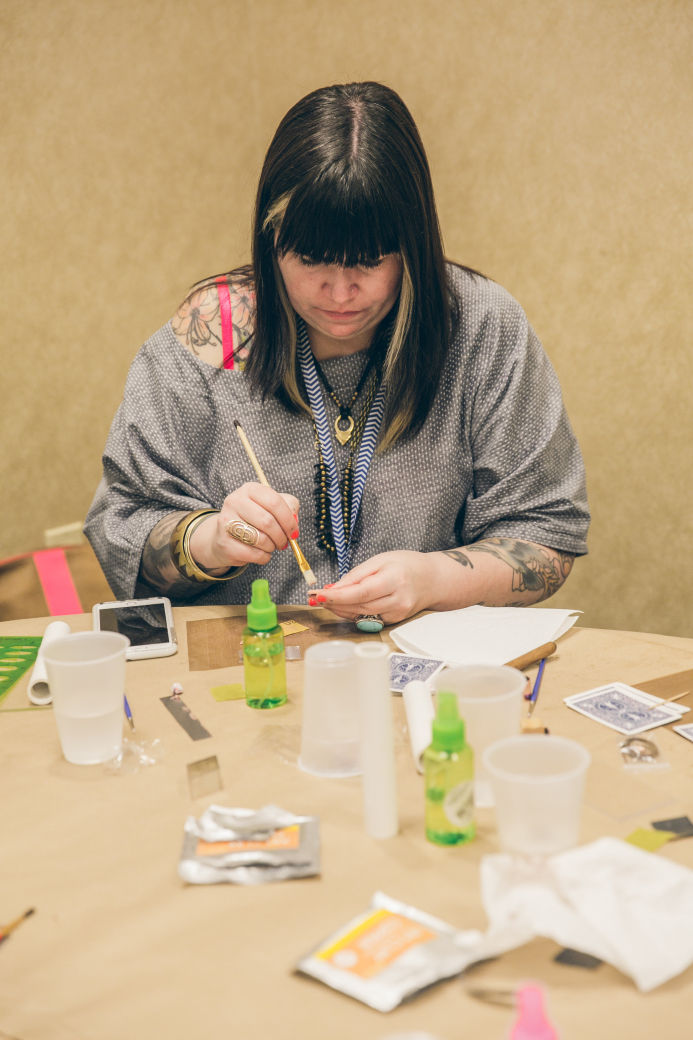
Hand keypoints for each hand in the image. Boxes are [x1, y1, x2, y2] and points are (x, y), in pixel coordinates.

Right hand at [190, 482, 299, 571]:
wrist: (224, 535)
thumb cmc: (254, 519)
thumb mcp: (271, 506)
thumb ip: (288, 506)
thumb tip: (294, 519)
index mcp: (250, 489)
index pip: (274, 502)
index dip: (288, 520)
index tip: (294, 532)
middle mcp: (235, 501)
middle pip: (267, 521)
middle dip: (281, 536)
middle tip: (284, 543)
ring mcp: (226, 522)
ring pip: (261, 539)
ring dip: (272, 547)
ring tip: (271, 546)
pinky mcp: (224, 543)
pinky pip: (253, 554)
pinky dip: (263, 557)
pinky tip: (262, 553)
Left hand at [310, 551, 432, 623]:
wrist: (432, 579)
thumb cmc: (406, 565)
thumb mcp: (380, 560)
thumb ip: (356, 575)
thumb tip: (333, 588)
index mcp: (394, 579)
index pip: (360, 592)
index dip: (338, 596)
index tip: (318, 595)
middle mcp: (398, 600)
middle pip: (359, 606)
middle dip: (334, 603)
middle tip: (314, 598)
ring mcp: (398, 613)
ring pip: (362, 615)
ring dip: (340, 609)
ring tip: (325, 601)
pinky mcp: (395, 620)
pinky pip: (368, 618)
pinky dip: (353, 612)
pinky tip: (343, 605)